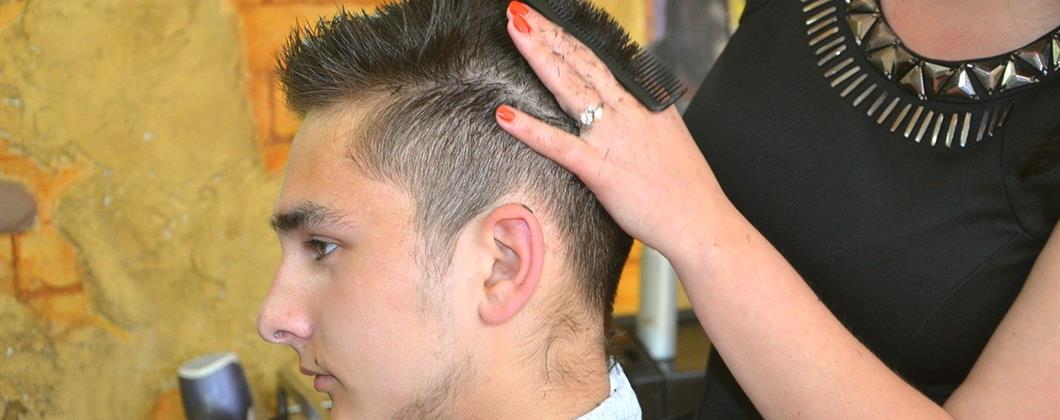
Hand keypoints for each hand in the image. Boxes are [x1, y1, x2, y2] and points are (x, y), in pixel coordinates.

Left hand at [497, 1, 728, 258]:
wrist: (702, 222)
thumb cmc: (684, 189)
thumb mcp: (667, 137)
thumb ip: (642, 117)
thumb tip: (624, 107)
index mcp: (644, 102)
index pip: (600, 60)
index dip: (570, 38)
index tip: (546, 20)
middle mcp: (629, 111)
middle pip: (581, 62)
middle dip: (549, 33)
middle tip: (519, 11)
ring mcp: (614, 138)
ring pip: (570, 88)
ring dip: (540, 57)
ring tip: (514, 32)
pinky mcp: (601, 170)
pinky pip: (559, 145)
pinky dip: (531, 129)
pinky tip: (505, 114)